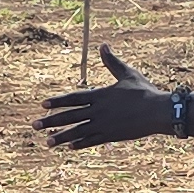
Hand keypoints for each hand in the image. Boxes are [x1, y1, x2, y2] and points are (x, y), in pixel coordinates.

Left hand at [35, 45, 172, 150]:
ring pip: (78, 131)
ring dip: (61, 137)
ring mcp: (104, 125)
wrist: (158, 112)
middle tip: (34, 125)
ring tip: (47, 142)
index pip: (74, 98)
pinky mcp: (111, 135)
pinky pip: (92, 140)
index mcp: (100, 95)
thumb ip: (112, 62)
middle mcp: (98, 111)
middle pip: (70, 116)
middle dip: (51, 121)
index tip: (43, 104)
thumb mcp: (127, 74)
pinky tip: (69, 147)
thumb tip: (103, 45)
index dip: (58, 101)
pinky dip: (80, 143)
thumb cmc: (144, 91)